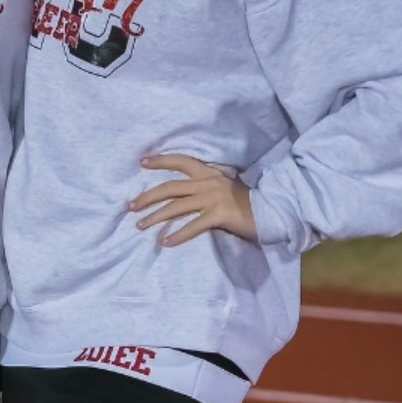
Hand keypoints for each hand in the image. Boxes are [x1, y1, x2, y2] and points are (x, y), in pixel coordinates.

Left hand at [127, 154, 256, 247]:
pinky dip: (177, 235)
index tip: (141, 162)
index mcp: (208, 173)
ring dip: (156, 217)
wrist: (271, 212)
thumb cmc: (245, 202)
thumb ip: (202, 187)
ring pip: (176, 207)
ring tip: (140, 225)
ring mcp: (213, 198)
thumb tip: (178, 195)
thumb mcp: (222, 187)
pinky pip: (193, 226)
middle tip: (130, 206)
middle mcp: (208, 183)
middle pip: (170, 187)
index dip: (160, 161)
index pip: (180, 161)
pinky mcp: (220, 215)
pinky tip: (165, 242)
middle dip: (148, 197)